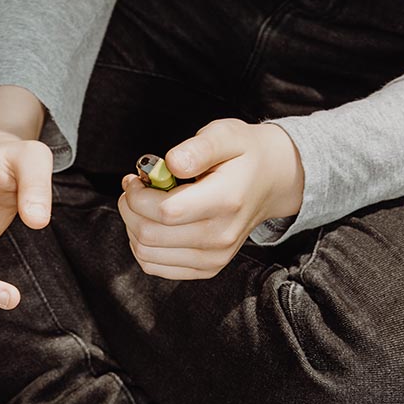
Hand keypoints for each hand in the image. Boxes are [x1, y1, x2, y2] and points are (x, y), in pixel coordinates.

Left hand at [117, 118, 304, 278]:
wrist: (273, 181)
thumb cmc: (245, 155)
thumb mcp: (225, 135)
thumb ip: (197, 149)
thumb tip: (171, 164)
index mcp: (225, 201)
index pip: (165, 211)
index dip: (137, 196)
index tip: (136, 178)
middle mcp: (220, 236)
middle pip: (150, 235)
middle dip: (129, 208)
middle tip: (134, 188)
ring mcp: (214, 257)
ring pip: (146, 253)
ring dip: (132, 226)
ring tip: (142, 204)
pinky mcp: (207, 268)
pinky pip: (155, 266)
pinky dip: (142, 245)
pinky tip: (150, 223)